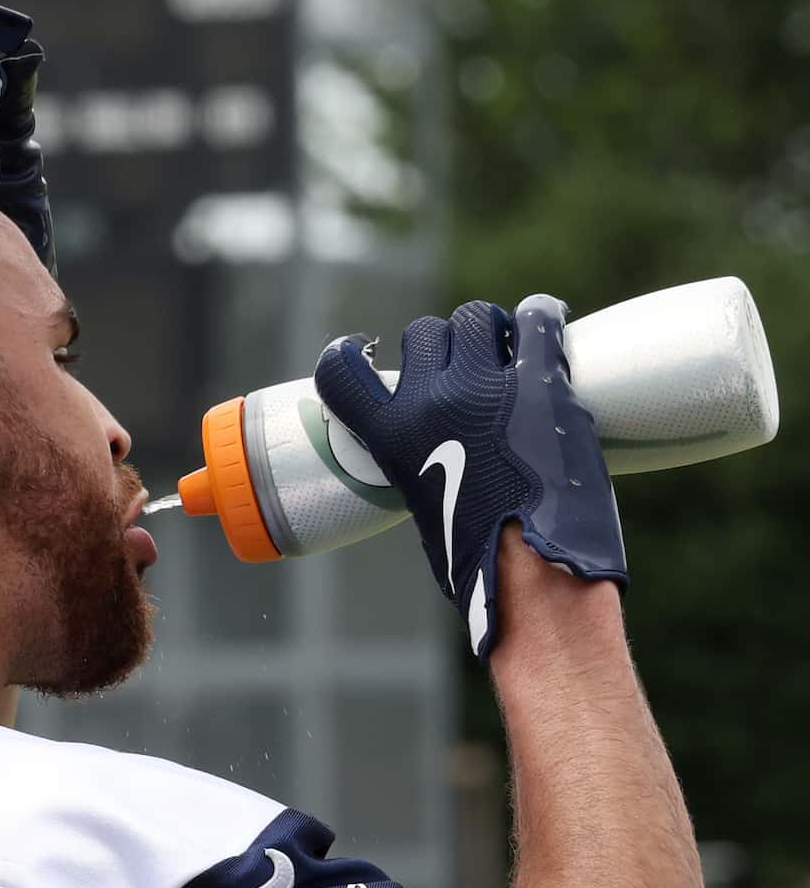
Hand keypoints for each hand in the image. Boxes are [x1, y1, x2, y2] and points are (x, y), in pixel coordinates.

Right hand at [313, 295, 627, 657]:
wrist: (534, 572)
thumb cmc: (475, 558)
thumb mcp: (418, 506)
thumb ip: (415, 462)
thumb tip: (432, 452)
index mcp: (390, 436)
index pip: (342, 371)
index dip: (349, 354)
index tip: (363, 349)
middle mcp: (430, 401)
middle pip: (423, 332)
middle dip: (441, 344)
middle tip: (463, 366)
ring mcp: (486, 386)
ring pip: (476, 318)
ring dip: (488, 330)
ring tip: (506, 351)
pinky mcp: (541, 382)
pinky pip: (537, 319)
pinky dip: (540, 315)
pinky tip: (545, 322)